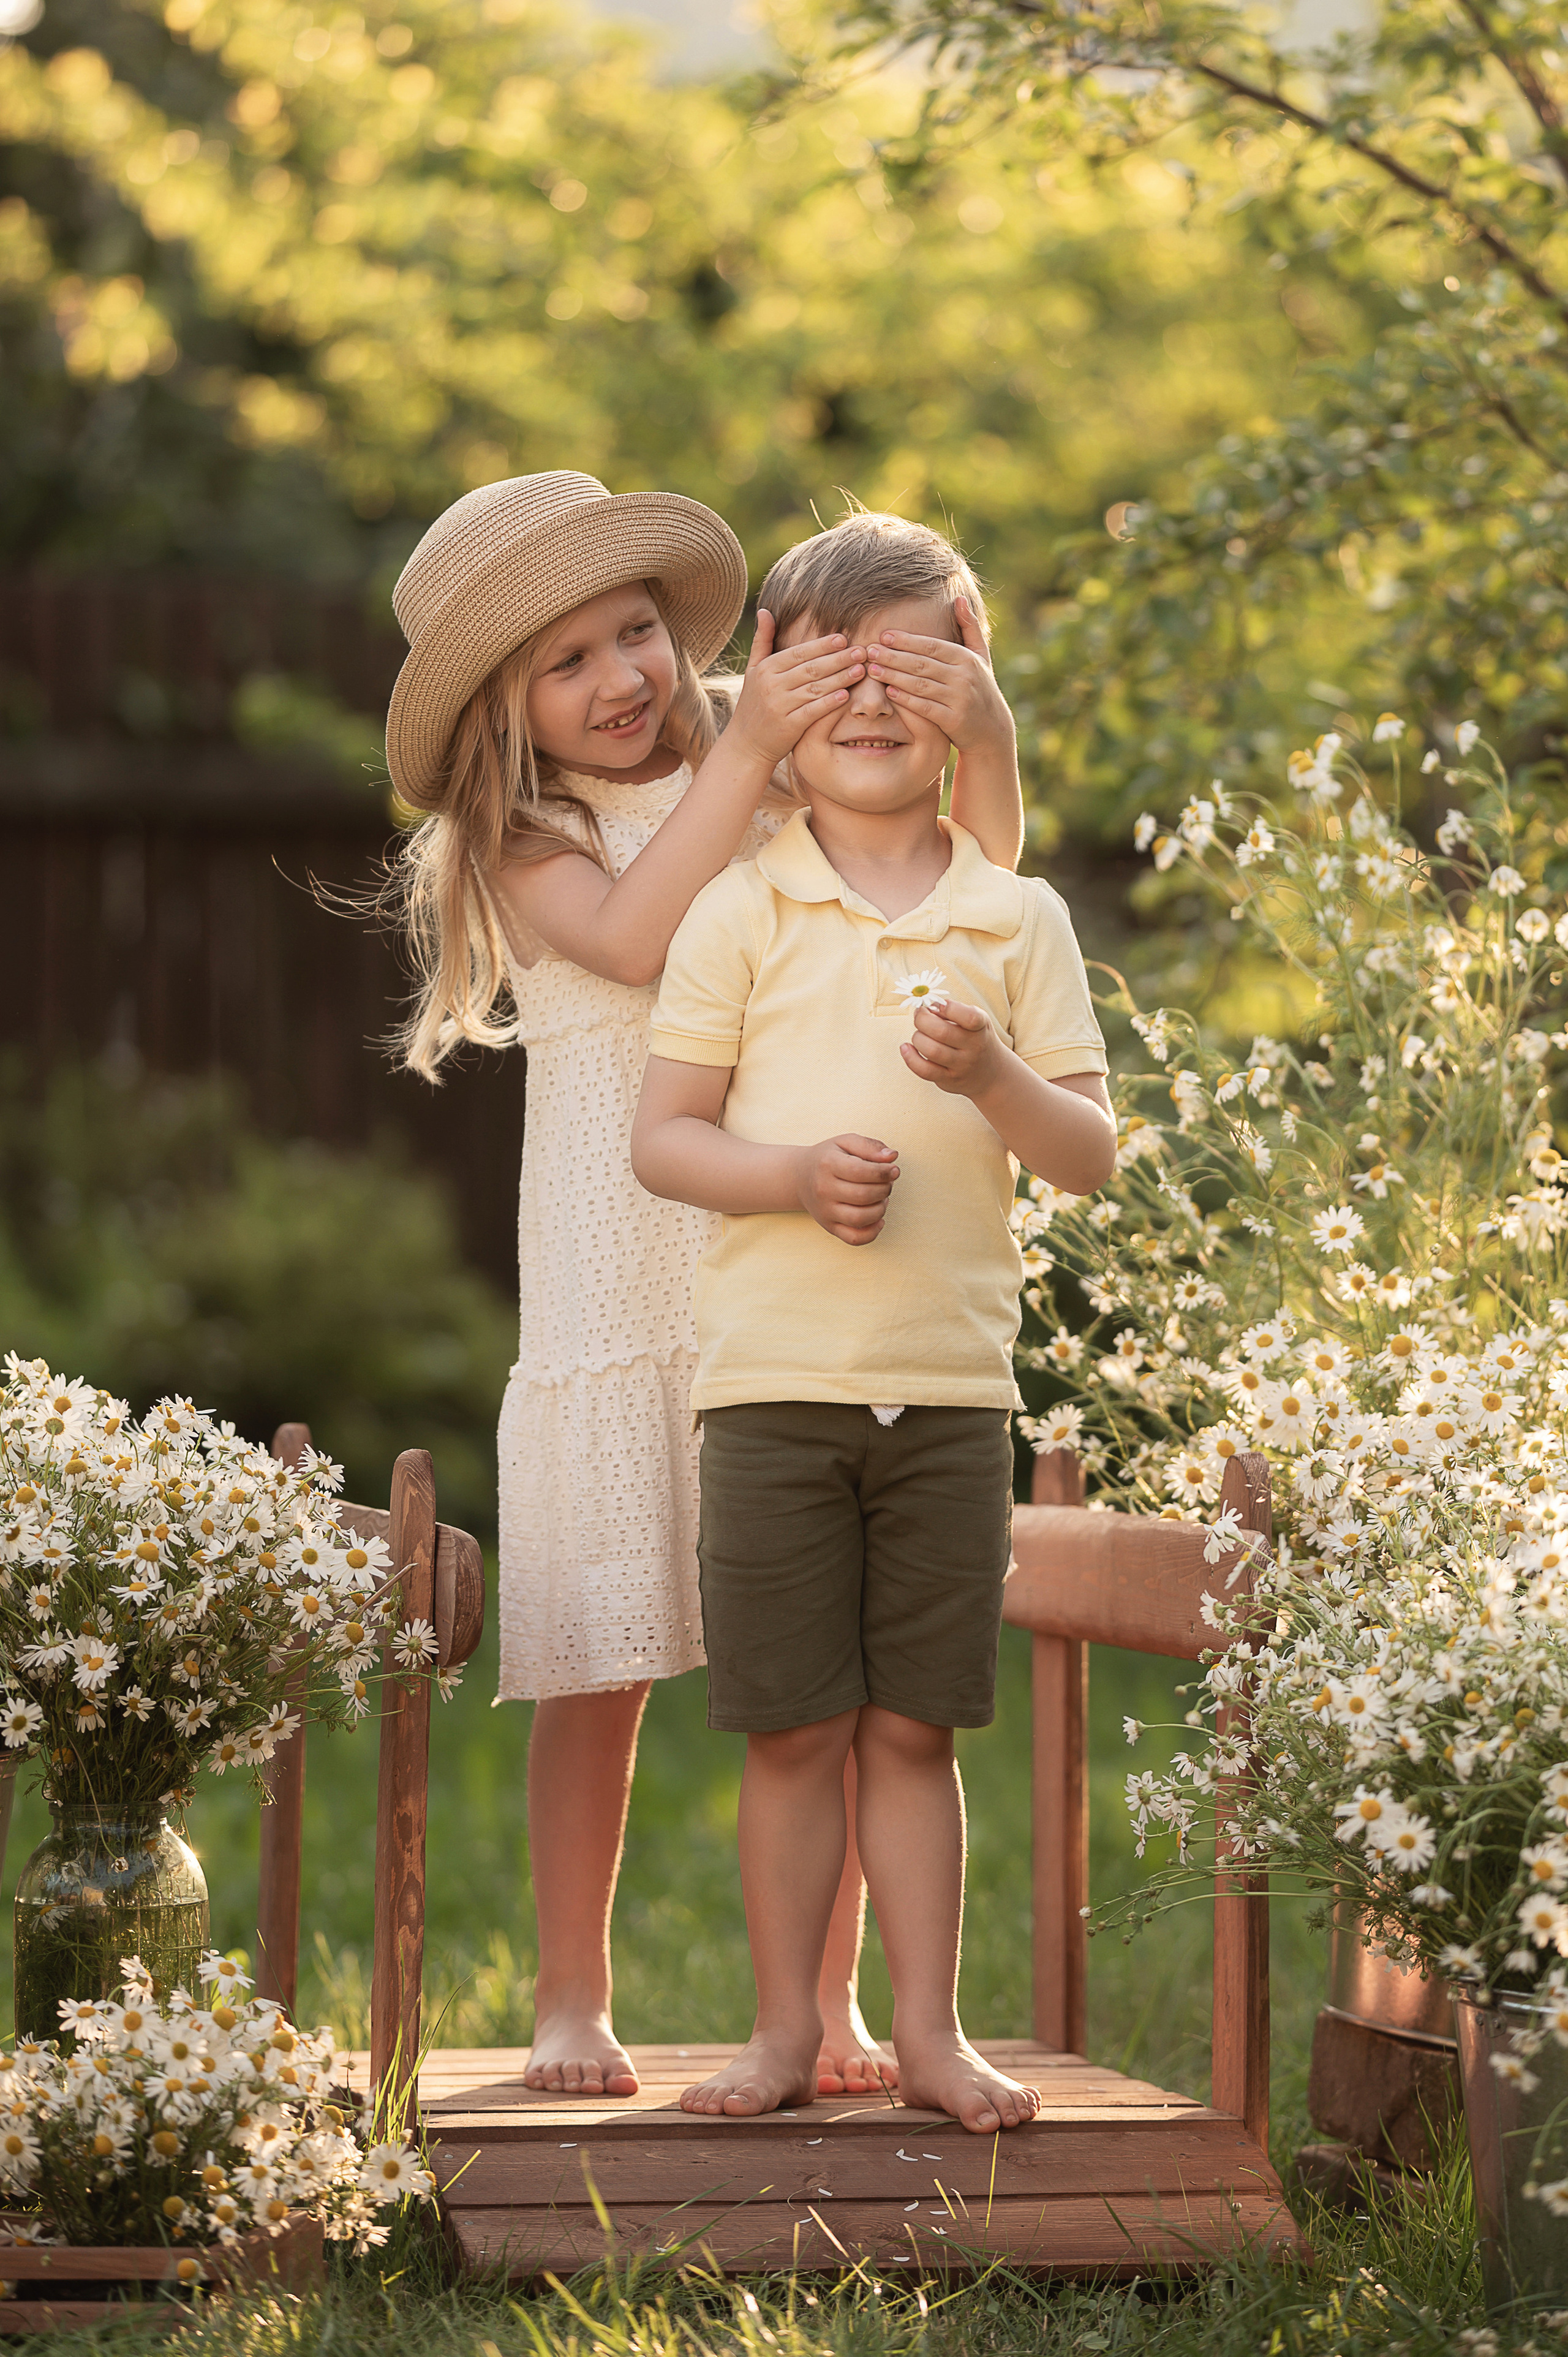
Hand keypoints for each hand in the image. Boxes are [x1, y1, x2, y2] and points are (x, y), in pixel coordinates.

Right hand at [728, 609, 866, 769]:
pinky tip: (846, 695)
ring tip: (861, 670)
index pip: (799, 653)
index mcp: (766, 668)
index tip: (843, 639)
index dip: (822, 645)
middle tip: (861, 652)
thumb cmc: (754, 705)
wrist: (746, 744)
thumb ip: (762, 640)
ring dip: (840, 678)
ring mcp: (779, 706)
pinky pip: (813, 711)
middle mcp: (771, 685)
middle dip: (838, 659)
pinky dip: (830, 703)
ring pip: (815, 688)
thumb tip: (764, 610)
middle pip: (811, 668)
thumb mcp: (753, 670)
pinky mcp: (788, 726)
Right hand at [794, 1134, 899, 1245]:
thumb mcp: (845, 1143)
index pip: (860, 1171)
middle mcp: (823, 1189)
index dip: (884, 1172)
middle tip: (887, 1183)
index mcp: (827, 1164)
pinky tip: (878, 1219)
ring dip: (880, 1209)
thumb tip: (892, 1157)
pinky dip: (872, 1233)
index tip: (894, 1170)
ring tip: (882, 1199)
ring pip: (860, 1218)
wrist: (800, 1177)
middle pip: (864, 1195)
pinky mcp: (829, 1226)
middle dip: (884, 1189)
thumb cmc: (827, 1158)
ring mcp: (825, 1211)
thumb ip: (869, 1146)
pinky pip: (854, 1239)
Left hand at [865, 597, 1014, 754]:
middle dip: (893, 657)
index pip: (931, 646)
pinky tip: (889, 692)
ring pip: (920, 685)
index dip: (906, 641)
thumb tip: (959, 599)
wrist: (992, 728)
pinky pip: (925, 708)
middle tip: (870, 651)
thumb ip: (969, 627)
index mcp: (967, 658)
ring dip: (894, 676)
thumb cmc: (981, 687)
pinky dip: (906, 699)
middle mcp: (964, 677)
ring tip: (873, 670)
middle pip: (922, 664)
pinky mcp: (953, 720)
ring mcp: (959, 699)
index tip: (883, 636)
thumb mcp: (980, 656)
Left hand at [901, 997, 1003, 1097]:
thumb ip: (954, 1011)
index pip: (970, 1017)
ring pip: (931, 1050)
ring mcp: (961, 1066)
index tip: (939, 1006)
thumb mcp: (976, 1020)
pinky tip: (906, 1048)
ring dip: (917, 1038)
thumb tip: (926, 1008)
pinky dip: (910, 1058)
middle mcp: (974, 1048)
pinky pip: (924, 1070)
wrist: (991, 1074)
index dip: (950, 1008)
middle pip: (941, 1032)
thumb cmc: (976, 1039)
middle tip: (920, 1016)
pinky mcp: (949, 1080)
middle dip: (922, 1020)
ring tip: (919, 1034)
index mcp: (981, 1028)